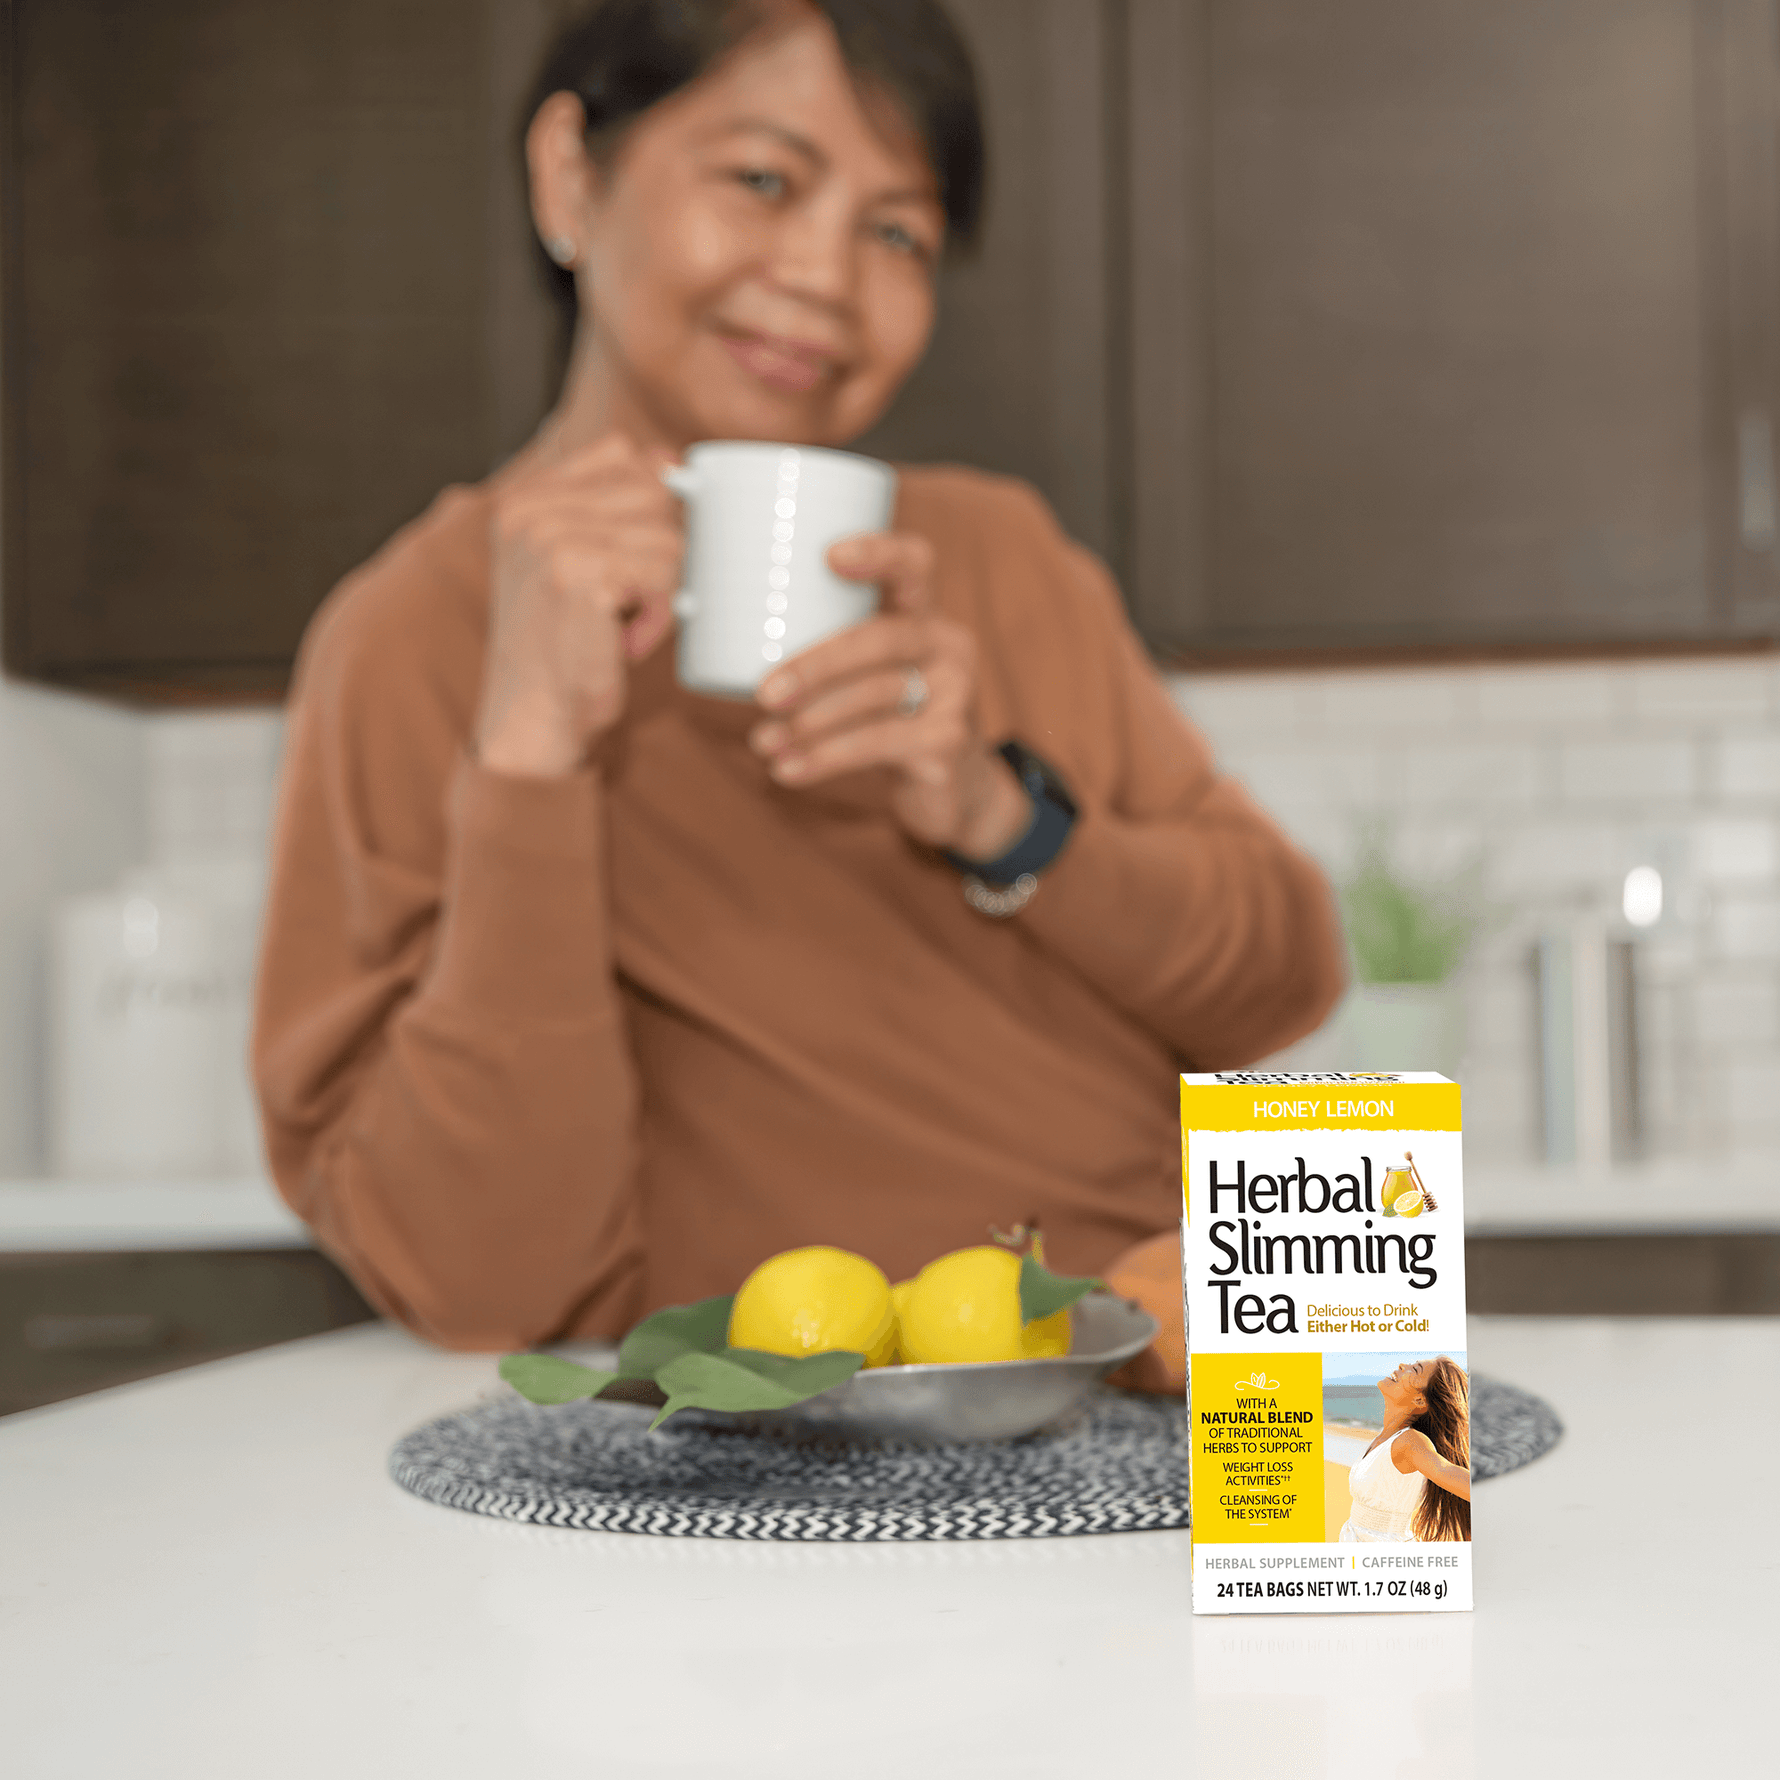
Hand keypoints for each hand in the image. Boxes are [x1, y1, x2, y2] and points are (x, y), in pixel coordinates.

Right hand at [475, 435, 682, 777]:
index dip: (653, 499)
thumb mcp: (583, 564)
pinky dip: (660, 614)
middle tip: (629, 600)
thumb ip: (614, 509)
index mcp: (525, 497)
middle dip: (662, 551)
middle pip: (654, 492)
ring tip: (623, 622)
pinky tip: (625, 639)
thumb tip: (673, 460)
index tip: (639, 553)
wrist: (534, 718)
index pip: (622, 453)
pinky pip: (665, 572)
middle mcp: (530, 508)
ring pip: (668, 535)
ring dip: (663, 589)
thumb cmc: (568, 646)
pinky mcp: (575, 572)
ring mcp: (549, 536)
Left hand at [746, 532, 1032, 858]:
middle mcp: (948, 643)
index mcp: (924, 612)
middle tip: (764, 693)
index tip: (830, 556)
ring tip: (763, 741)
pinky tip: (788, 770)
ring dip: (809, 722)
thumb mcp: (864, 675)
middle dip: (816, 665)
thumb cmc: (884, 716)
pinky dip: (825, 759)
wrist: (948, 788)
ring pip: (875, 696)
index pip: (913, 564)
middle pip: (880, 639)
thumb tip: (715, 620)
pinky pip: (878, 744)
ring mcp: (956, 693)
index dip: (879, 552)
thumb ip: (821, 646)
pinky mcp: (949, 741)